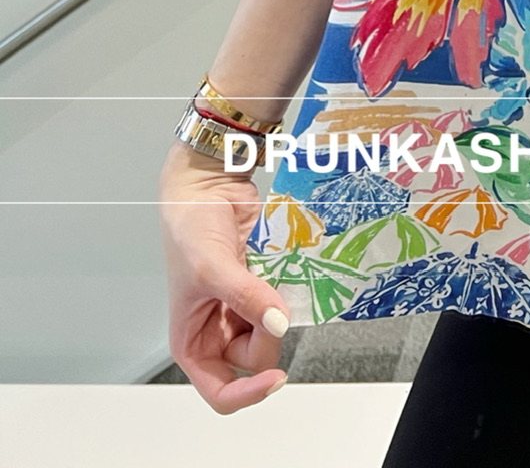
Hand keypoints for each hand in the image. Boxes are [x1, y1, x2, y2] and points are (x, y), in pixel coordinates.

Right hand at [159, 141, 289, 411]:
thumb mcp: (211, 268)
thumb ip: (246, 297)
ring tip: (271, 279)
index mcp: (192, 342)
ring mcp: (241, 310)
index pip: (221, 392)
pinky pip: (282, 303)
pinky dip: (288, 293)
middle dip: (266, 333)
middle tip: (266, 297)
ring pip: (273, 331)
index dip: (249, 393)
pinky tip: (284, 273)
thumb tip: (279, 323)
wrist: (208, 186)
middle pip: (254, 359)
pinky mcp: (260, 287)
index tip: (277, 377)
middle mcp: (216, 332)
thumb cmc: (191, 229)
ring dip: (279, 310)